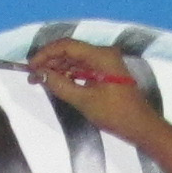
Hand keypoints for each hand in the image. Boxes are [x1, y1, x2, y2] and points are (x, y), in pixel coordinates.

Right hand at [25, 40, 158, 142]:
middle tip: (32, 76)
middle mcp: (103, 54)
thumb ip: (59, 84)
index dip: (45, 54)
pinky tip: (56, 82)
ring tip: (40, 80)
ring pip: (75, 59)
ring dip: (57, 68)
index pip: (66, 46)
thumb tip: (39, 74)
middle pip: (70, 51)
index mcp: (101, 55)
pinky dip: (69, 74)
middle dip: (49, 61)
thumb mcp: (84, 100)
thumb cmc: (115, 113)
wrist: (141, 126)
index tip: (30, 66)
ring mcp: (105, 63)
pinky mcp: (106, 73)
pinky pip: (83, 68)